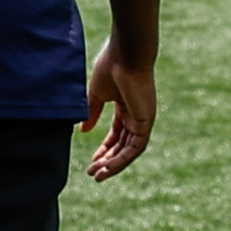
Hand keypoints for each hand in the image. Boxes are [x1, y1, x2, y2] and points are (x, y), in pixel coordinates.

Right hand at [83, 41, 156, 181]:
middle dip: (107, 160)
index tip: (92, 160)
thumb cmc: (110, 67)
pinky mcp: (146, 122)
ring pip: (129, 150)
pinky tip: (107, 168)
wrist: (125, 54)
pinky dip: (122, 159)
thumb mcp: (96, 95)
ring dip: (113, 164)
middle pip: (122, 145)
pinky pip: (135, 148)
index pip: (116, 134)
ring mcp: (143, 119)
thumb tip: (83, 130)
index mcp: (125, 107)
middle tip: (92, 172)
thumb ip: (91, 113)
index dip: (104, 148)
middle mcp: (136, 115)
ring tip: (97, 175)